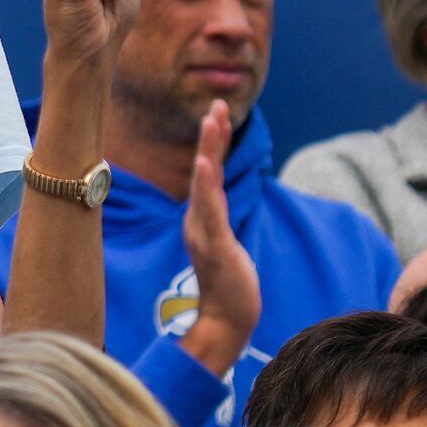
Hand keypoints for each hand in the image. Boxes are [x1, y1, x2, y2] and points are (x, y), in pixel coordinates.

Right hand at [177, 101, 258, 376]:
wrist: (226, 321)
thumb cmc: (229, 287)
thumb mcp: (226, 246)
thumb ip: (220, 225)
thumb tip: (221, 209)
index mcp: (201, 220)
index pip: (208, 175)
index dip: (213, 144)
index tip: (218, 115)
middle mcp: (197, 221)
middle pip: (204, 170)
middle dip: (211, 137)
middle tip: (217, 105)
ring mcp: (204, 232)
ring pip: (205, 184)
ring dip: (209, 150)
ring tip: (213, 121)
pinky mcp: (215, 245)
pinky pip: (209, 210)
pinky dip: (206, 185)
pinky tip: (206, 163)